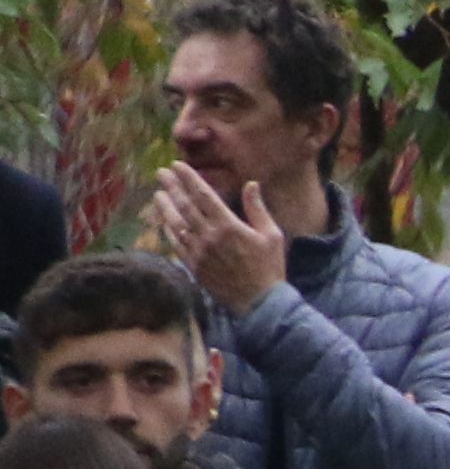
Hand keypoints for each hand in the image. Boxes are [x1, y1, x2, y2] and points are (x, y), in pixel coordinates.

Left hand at [147, 162, 287, 311]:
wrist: (260, 303)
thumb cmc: (270, 268)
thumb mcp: (272, 235)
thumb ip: (257, 209)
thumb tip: (251, 184)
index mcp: (229, 225)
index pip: (203, 194)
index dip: (188, 178)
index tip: (177, 166)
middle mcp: (209, 236)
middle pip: (185, 205)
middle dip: (171, 186)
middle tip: (161, 173)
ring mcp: (198, 251)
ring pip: (175, 222)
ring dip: (165, 206)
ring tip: (158, 193)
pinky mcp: (193, 266)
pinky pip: (176, 243)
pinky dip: (169, 230)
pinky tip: (165, 221)